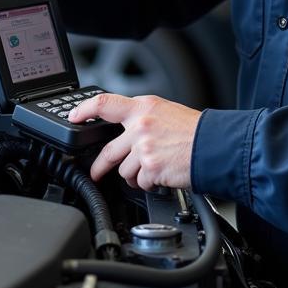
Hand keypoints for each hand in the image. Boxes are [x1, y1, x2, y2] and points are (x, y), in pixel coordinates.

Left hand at [69, 93, 200, 190]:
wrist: (214, 145)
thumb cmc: (194, 131)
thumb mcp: (165, 112)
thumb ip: (141, 119)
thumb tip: (125, 133)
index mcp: (143, 106)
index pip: (104, 103)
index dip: (84, 110)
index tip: (73, 117)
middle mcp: (140, 124)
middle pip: (108, 150)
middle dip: (100, 166)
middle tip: (96, 172)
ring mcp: (143, 147)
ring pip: (123, 170)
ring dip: (135, 175)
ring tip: (152, 170)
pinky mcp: (150, 167)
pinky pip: (139, 182)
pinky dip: (148, 184)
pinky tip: (161, 176)